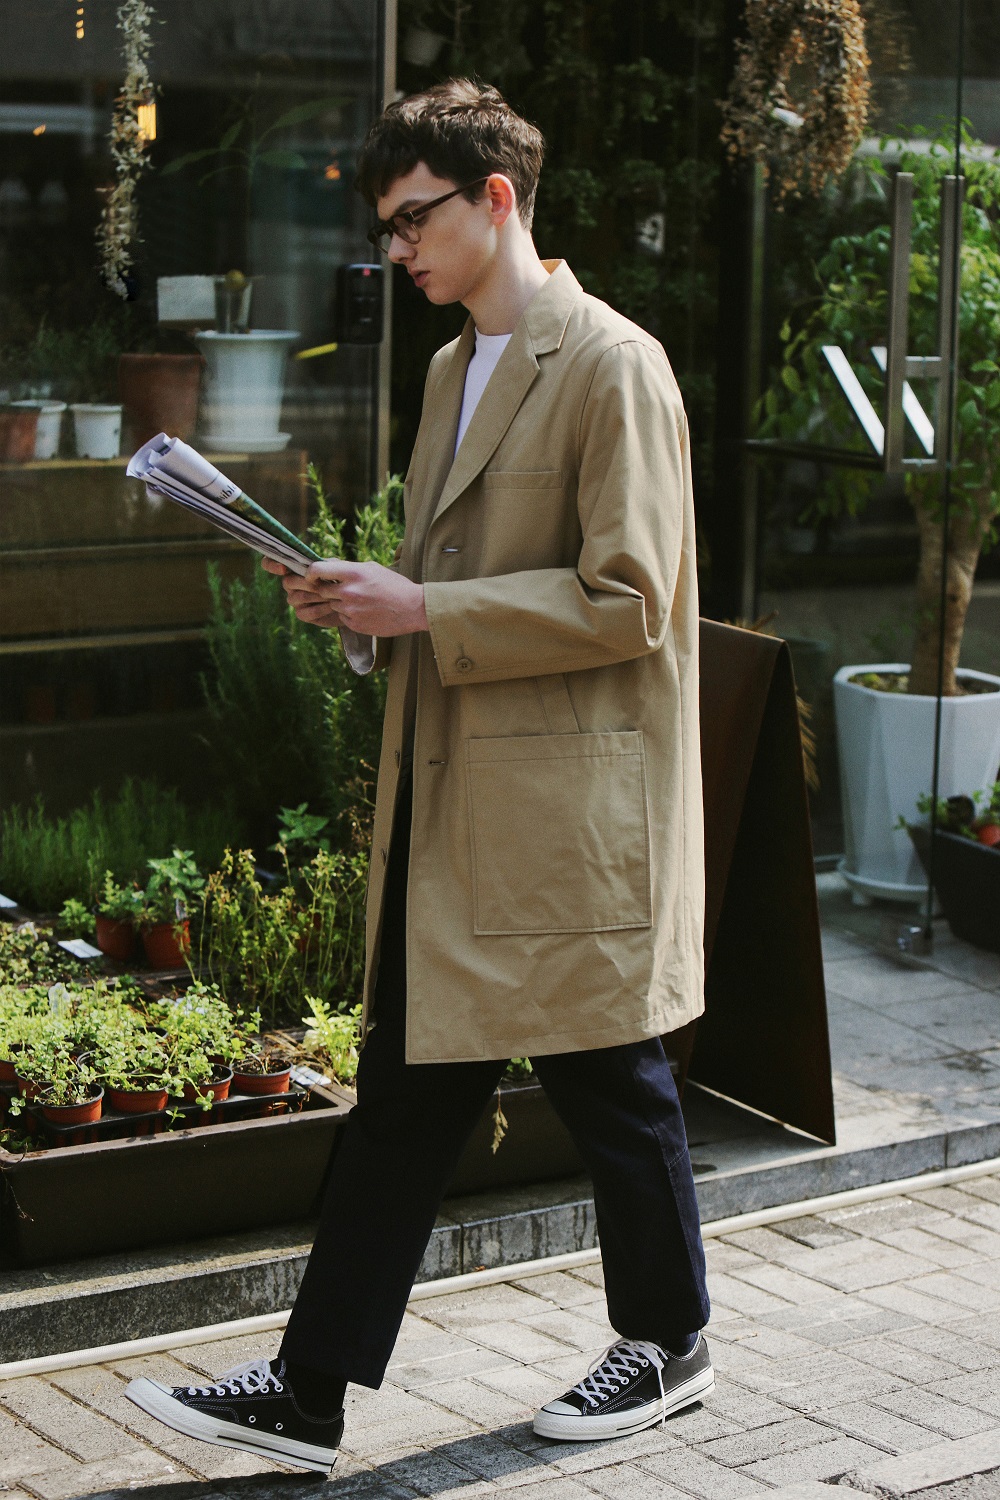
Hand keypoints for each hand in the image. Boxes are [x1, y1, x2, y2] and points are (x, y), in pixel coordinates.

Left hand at [261, 557, 426, 635]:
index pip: (316, 569)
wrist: (414, 608)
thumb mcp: (371, 568)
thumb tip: (328, 564)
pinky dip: (347, 615)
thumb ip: (348, 567)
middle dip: (315, 589)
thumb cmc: (394, 585)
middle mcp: (348, 591)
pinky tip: (364, 612)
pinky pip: (341, 618)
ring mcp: (350, 609)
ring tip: (355, 600)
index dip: (308, 573)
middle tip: (312, 587)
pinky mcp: (354, 624)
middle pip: (318, 590)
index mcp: (353, 572)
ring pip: (330, 605)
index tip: (309, 575)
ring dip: (335, 603)